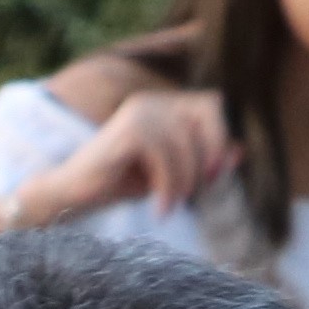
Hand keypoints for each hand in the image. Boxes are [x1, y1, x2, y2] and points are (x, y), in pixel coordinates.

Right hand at [43, 85, 232, 225]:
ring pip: (185, 142)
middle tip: (195, 192)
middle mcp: (150, 102)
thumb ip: (202, 160)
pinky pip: (165, 156)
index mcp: (161, 105)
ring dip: (185, 180)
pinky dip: (168, 186)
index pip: (211, 103)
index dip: (218, 135)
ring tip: (171, 205)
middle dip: (206, 157)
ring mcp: (138, 113)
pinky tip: (160, 207)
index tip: (212, 173)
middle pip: (205, 115)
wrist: (70, 196)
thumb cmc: (119, 183)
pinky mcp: (128, 132)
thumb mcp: (169, 172)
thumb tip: (239, 152)